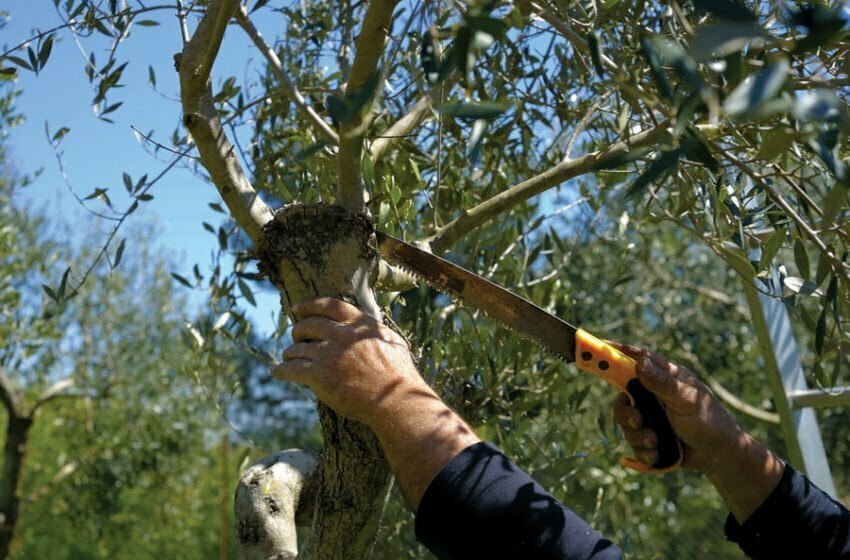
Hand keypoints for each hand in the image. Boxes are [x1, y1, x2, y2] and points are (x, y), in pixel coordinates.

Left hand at [272, 297, 479, 510]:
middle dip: (298, 330)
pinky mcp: (319, 375)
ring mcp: (329, 354)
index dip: (310, 304)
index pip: (330, 305)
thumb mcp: (393, 343)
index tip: (298, 308)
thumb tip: (369, 326)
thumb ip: (376, 332)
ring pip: (298, 348)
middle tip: (296, 336)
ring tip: (288, 357)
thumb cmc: (399, 377)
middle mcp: (342, 335)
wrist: (395, 402)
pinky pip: (292, 368)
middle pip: (309, 324)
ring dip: (290, 352)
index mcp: (360, 324)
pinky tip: (277, 372)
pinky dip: (281, 369)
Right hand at [611, 344, 784, 521]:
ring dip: (637, 434)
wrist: (717, 455)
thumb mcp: (687, 400)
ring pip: (625, 420)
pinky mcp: (648, 434)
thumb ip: (662, 383)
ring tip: (654, 441)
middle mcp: (653, 393)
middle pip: (622, 394)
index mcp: (664, 377)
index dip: (616, 351)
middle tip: (637, 419)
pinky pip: (632, 441)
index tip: (598, 346)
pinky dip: (643, 449)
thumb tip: (639, 362)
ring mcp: (650, 415)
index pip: (636, 358)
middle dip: (626, 411)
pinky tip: (657, 452)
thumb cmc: (709, 420)